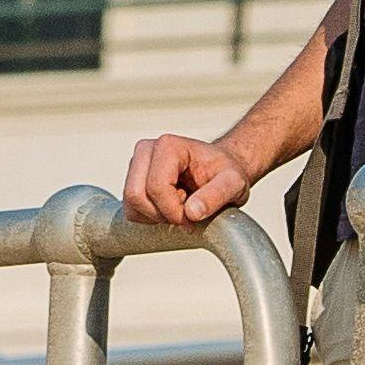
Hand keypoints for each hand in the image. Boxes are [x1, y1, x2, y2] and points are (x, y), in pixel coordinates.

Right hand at [117, 134, 264, 235]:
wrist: (222, 171)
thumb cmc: (226, 173)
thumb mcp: (233, 184)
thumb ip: (215, 196)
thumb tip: (191, 212)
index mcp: (168, 146)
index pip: (156, 187)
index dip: (174, 211)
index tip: (194, 216)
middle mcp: (146, 151)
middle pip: (136, 196)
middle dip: (162, 214)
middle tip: (186, 212)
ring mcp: (137, 165)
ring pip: (131, 206)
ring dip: (156, 216)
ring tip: (180, 205)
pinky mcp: (133, 181)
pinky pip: (131, 211)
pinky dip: (150, 218)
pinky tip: (170, 207)